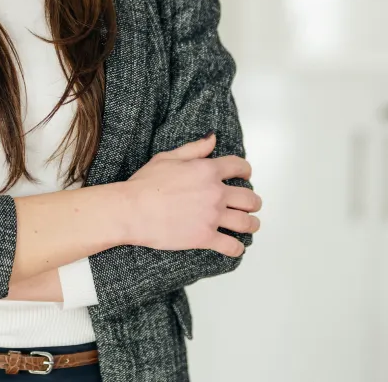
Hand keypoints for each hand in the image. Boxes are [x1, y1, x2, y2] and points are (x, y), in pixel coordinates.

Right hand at [124, 132, 260, 256]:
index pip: (239, 167)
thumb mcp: (168, 156)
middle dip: (254, 201)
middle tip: (251, 204)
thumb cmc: (146, 183)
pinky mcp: (205, 237)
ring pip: (246, 222)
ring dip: (252, 223)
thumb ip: (195, 148)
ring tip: (251, 224)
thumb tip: (213, 138)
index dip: (245, 170)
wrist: (133, 209)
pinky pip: (232, 246)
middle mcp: (215, 193)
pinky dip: (238, 247)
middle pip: (249, 198)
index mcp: (207, 170)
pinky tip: (236, 246)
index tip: (245, 175)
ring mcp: (212, 216)